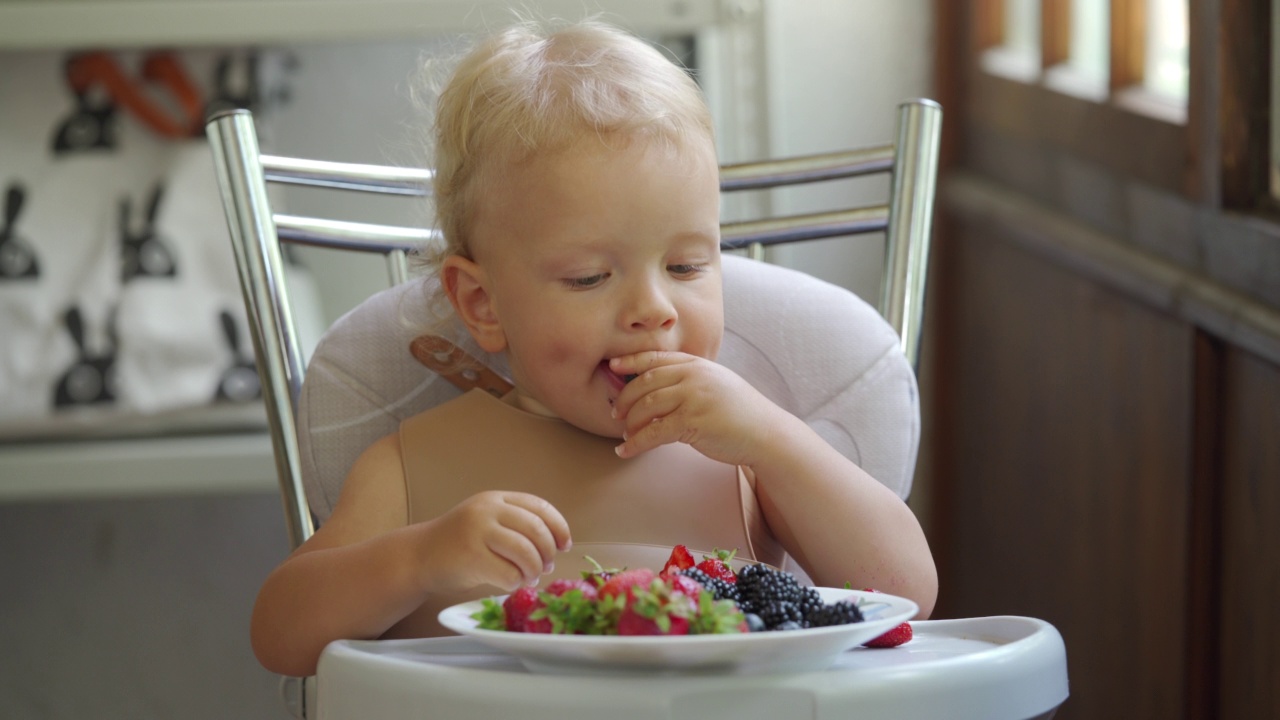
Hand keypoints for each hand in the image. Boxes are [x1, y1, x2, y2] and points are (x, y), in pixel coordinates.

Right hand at [421, 491, 570, 593]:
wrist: (418, 557)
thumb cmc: (458, 544)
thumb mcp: (486, 521)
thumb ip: (515, 524)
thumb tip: (556, 544)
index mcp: (496, 498)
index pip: (540, 507)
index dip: (559, 527)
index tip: (565, 544)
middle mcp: (487, 510)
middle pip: (537, 530)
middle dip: (548, 553)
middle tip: (546, 567)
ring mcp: (478, 532)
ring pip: (526, 553)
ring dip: (534, 571)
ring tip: (529, 578)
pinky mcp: (471, 557)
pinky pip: (509, 574)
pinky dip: (517, 583)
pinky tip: (511, 584)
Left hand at [608, 351, 785, 463]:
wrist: (766, 433)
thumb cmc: (740, 412)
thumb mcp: (716, 383)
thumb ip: (690, 379)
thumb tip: (655, 388)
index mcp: (697, 364)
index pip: (655, 358)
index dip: (630, 361)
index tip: (612, 367)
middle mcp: (694, 376)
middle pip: (645, 383)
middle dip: (625, 398)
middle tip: (615, 413)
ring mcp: (694, 398)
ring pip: (646, 406)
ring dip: (630, 422)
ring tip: (626, 433)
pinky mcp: (693, 422)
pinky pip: (654, 432)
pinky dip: (636, 443)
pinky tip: (626, 451)